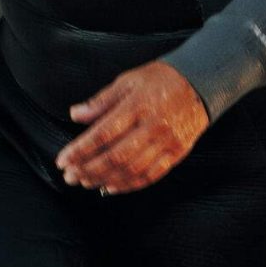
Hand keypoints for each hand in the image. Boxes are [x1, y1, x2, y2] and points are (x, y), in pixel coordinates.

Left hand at [57, 62, 208, 194]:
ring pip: (131, 170)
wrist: (201, 83)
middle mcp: (152, 126)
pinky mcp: (176, 153)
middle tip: (70, 176)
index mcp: (137, 105)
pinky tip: (111, 187)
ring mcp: (166, 142)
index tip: (63, 159)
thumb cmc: (162, 79)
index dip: (80, 150)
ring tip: (86, 181)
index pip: (102, 134)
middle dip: (88, 170)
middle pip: (115, 157)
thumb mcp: (128, 80)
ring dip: (104, 180)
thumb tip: (76, 114)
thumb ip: (101, 101)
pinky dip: (129, 185)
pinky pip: (150, 176)